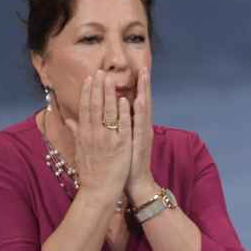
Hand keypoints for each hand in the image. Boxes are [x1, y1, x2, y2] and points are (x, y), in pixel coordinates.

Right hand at [63, 70, 131, 203]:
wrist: (98, 191)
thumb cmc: (90, 172)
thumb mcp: (80, 150)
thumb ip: (76, 133)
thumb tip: (69, 120)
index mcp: (84, 134)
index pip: (85, 108)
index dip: (88, 92)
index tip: (90, 78)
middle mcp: (94, 134)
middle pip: (95, 106)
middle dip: (98, 88)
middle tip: (100, 71)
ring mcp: (107, 139)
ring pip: (108, 112)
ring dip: (109, 94)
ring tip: (110, 79)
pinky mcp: (121, 145)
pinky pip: (122, 126)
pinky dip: (122, 112)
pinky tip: (123, 99)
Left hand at [126, 67, 156, 201]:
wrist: (134, 182)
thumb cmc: (124, 163)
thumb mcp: (120, 143)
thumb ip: (115, 128)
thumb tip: (106, 117)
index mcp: (135, 127)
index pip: (134, 103)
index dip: (135, 87)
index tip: (135, 72)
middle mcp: (141, 127)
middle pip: (143, 101)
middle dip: (143, 84)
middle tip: (144, 67)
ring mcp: (142, 134)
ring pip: (143, 108)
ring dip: (143, 91)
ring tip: (144, 76)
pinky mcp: (140, 142)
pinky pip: (139, 124)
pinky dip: (137, 111)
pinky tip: (135, 99)